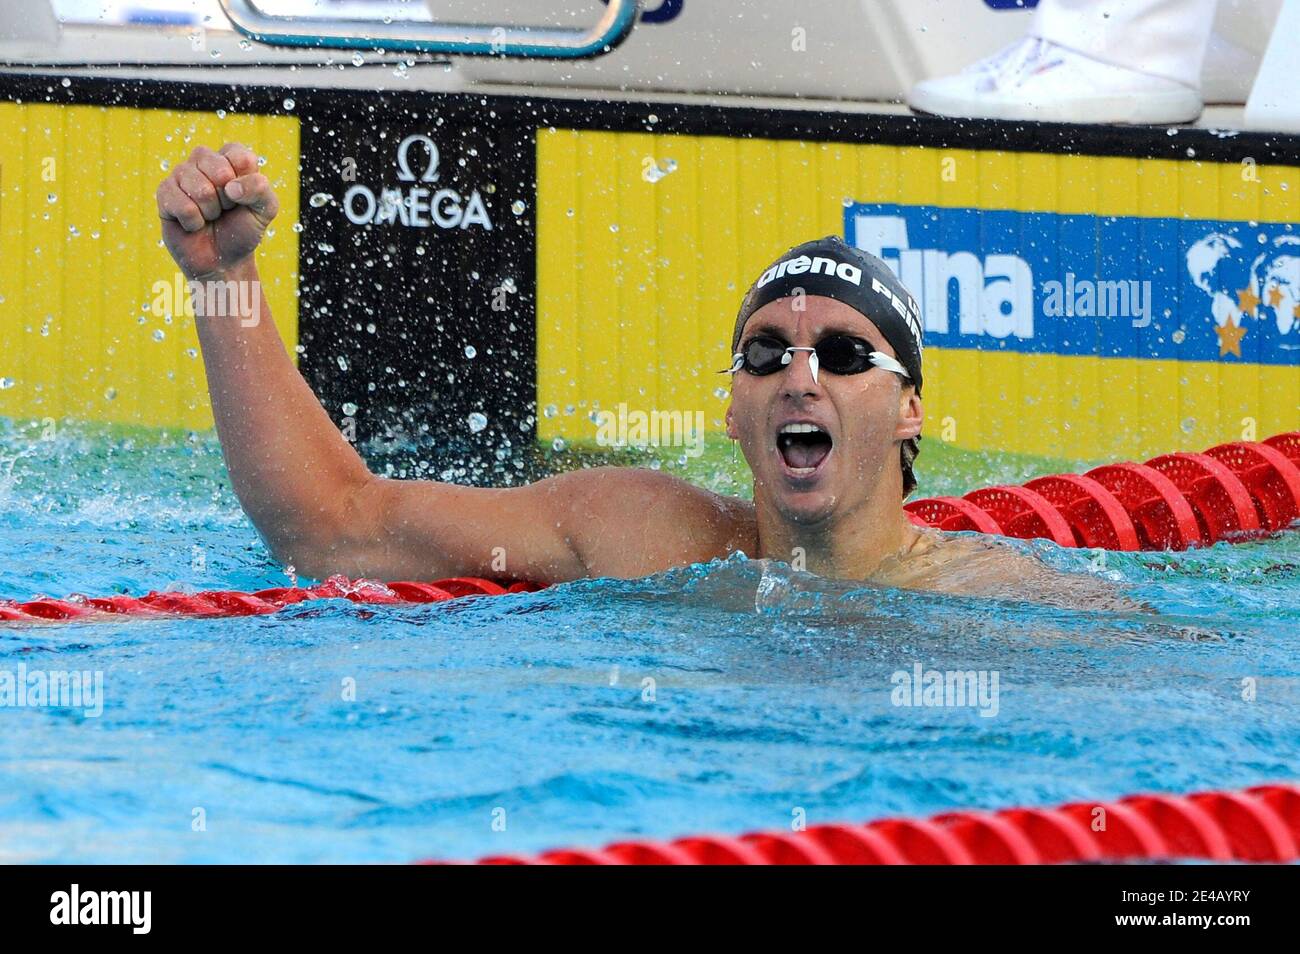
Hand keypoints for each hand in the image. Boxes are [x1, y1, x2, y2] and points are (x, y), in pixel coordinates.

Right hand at [156, 143, 278, 280]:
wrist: (222, 260)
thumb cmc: (243, 229)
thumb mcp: (265, 210)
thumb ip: (260, 189)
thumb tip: (231, 186)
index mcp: (231, 157)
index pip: (240, 157)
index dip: (246, 186)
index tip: (243, 199)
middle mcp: (204, 159)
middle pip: (219, 171)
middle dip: (228, 200)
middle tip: (226, 209)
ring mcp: (181, 173)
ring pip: (200, 189)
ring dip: (210, 212)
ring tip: (210, 216)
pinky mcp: (164, 192)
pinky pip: (181, 205)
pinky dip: (194, 222)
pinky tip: (193, 223)